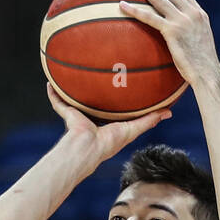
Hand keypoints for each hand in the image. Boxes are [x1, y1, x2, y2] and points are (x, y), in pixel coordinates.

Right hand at [45, 81, 170, 164]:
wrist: (88, 148)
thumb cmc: (110, 143)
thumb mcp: (133, 129)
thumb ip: (149, 120)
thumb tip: (169, 112)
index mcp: (107, 123)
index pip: (113, 108)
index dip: (116, 98)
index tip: (122, 84)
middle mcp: (92, 119)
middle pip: (94, 101)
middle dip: (95, 90)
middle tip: (100, 71)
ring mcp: (79, 116)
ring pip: (75, 100)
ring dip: (73, 89)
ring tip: (72, 72)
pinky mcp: (68, 115)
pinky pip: (58, 102)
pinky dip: (53, 94)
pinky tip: (50, 81)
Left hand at [118, 0, 219, 90]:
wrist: (207, 73)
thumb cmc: (203, 67)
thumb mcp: (201, 45)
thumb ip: (191, 36)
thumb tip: (181, 41)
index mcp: (200, 14)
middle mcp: (191, 13)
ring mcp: (182, 21)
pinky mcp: (172, 31)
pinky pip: (149, 17)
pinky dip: (135, 10)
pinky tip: (122, 5)